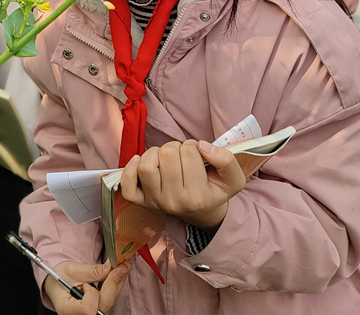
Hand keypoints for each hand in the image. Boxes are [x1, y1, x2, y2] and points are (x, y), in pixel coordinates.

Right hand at [43, 259, 130, 314]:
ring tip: (122, 266)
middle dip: (114, 283)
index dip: (91, 294)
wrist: (56, 281)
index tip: (86, 283)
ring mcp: (90, 314)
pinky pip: (109, 298)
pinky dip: (114, 285)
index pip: (88, 308)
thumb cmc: (60, 277)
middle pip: (104, 304)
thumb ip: (93, 271)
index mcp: (68, 309)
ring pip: (110, 301)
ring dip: (117, 282)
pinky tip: (117, 273)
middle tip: (122, 265)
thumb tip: (111, 266)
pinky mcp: (97, 308)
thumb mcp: (72, 270)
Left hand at [120, 140, 245, 229]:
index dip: (194, 146)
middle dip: (176, 148)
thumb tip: (202, 146)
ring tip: (166, 159)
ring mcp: (155, 202)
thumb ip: (226, 160)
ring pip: (146, 164)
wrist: (203, 213)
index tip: (199, 156)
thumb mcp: (233, 179)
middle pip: (167, 154)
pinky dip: (130, 168)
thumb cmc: (215, 191)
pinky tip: (140, 161)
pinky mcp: (141, 202)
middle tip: (183, 158)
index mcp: (198, 197)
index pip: (190, 151)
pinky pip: (127, 185)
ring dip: (156, 153)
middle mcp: (174, 202)